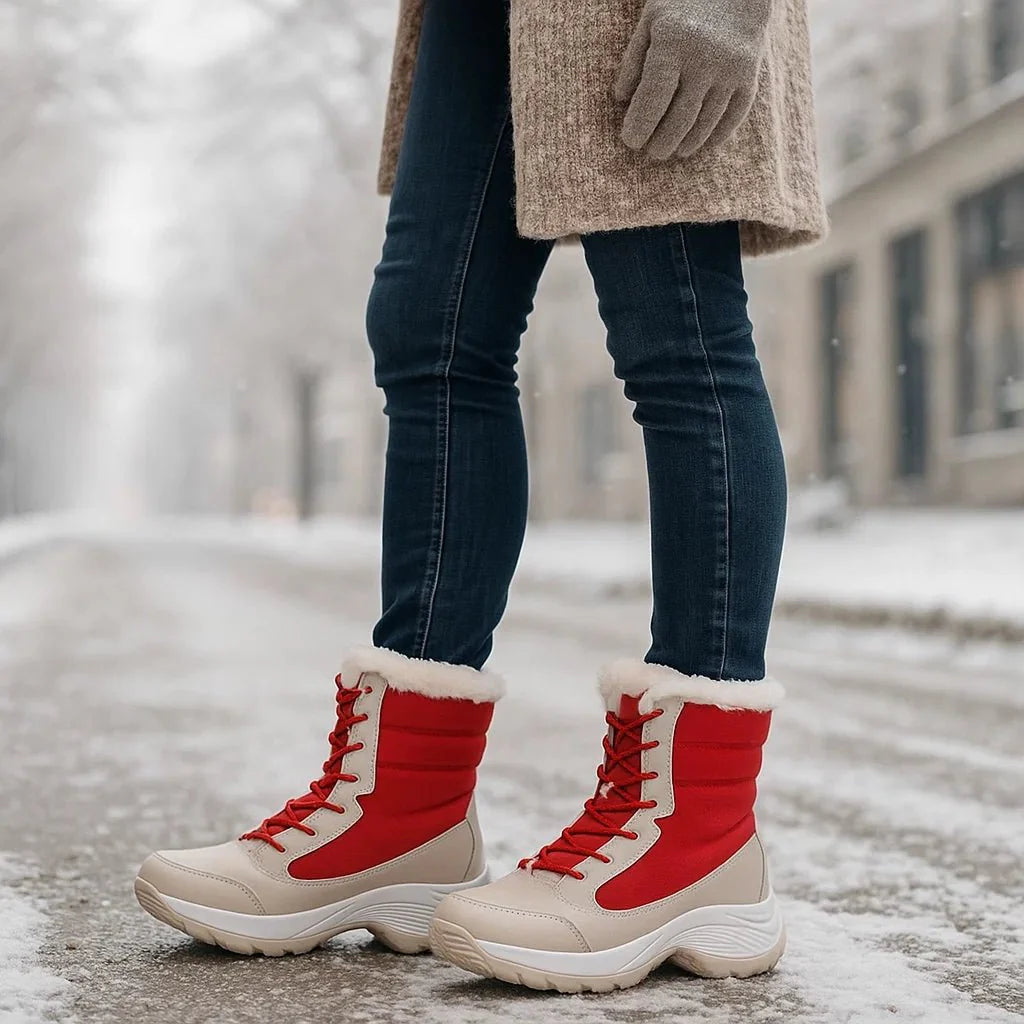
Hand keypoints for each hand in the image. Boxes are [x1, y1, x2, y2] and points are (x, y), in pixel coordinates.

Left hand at [614, 0, 770, 160]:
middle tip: (651, 153)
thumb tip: (621, 100)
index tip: (631, 141)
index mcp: (673, 43)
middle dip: (661, 142)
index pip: (652, 100)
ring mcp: (729, 70)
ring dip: (686, 144)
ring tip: (673, 151)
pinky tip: (701, 146)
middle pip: (678, 119)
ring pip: (704, 123)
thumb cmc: (685, 3)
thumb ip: (633, 60)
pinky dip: (715, 136)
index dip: (639, 126)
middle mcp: (703, 59)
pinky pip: (732, 117)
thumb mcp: (651, 21)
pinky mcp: (749, 76)